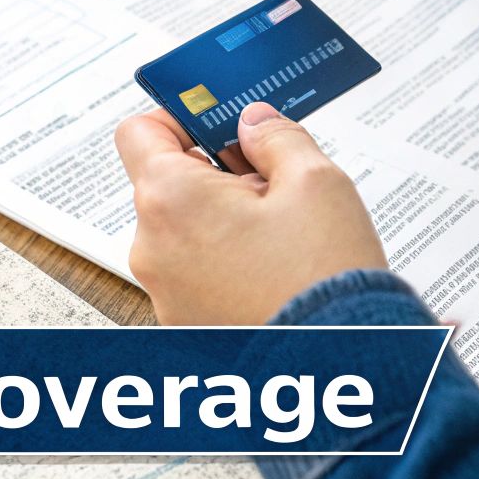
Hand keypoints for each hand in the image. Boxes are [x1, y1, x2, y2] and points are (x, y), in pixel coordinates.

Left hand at [115, 103, 387, 325]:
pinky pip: (194, 274)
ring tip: (280, 238)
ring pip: (184, 231)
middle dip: (216, 176)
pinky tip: (272, 271)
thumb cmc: (323, 277)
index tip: (217, 122)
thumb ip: (276, 137)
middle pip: (167, 185)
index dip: (179, 118)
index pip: (139, 132)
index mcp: (172, 200)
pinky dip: (225, 263)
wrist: (339, 361)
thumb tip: (254, 123)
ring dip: (222, 222)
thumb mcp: (315, 182)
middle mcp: (153, 248)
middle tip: (273, 187)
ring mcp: (165, 293)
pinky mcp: (185, 324)